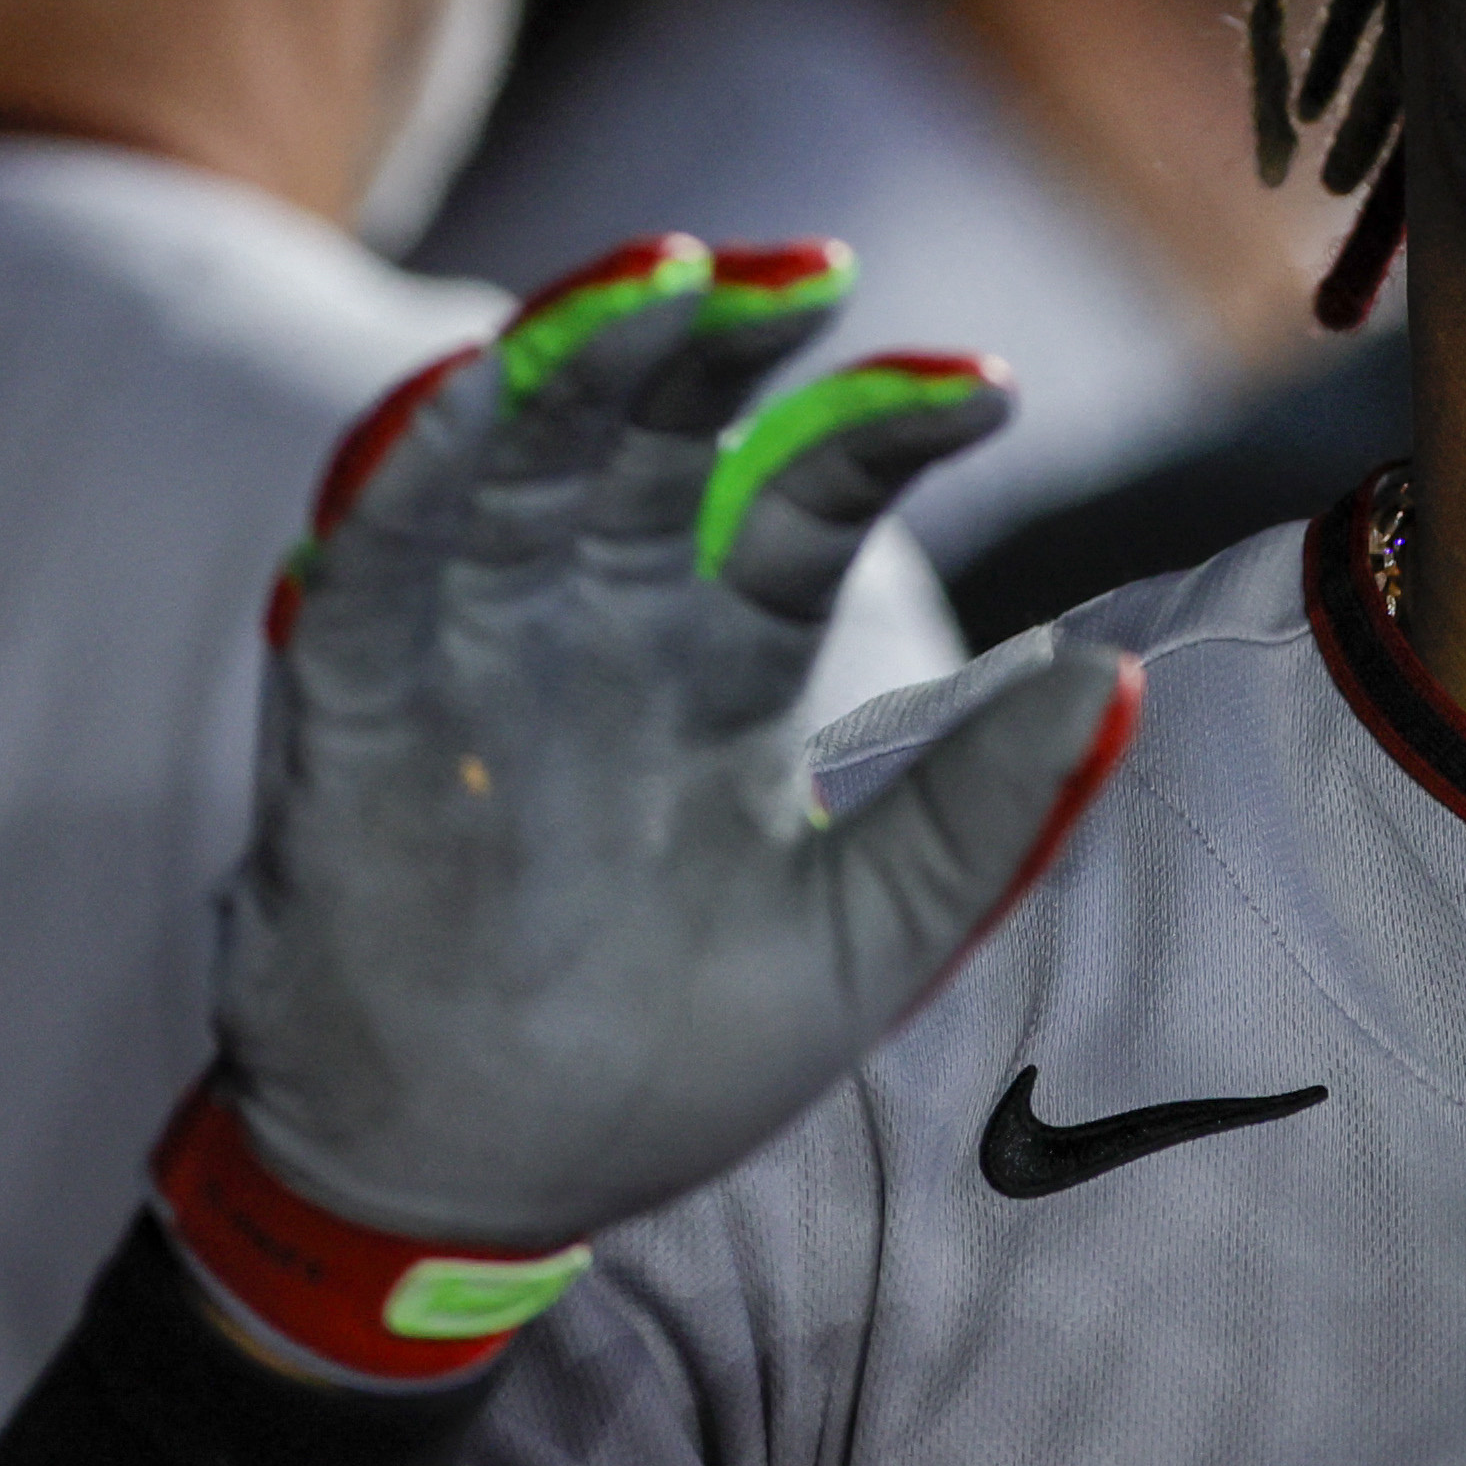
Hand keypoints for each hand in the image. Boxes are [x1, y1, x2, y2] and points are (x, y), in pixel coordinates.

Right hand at [198, 237, 1134, 1296]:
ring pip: (519, 454)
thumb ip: (984, 808)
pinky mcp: (348, 707)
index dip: (885, 425)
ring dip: (576, 356)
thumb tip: (1117, 673)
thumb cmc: (675, 1055)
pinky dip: (411, 466)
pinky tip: (467, 387)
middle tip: (803, 274)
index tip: (986, 387)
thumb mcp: (872, 935)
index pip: (809, 493)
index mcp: (724, 655)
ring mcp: (472, 649)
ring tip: (661, 275)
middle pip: (659, 431)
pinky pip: (373, 561)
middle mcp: (600, 619)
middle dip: (718, 337)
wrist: (481, 1191)